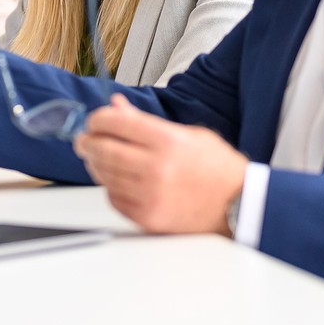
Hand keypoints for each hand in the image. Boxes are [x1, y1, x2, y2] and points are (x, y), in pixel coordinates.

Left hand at [74, 95, 248, 234]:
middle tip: (84, 140)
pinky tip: (115, 180)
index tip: (94, 120)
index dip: (98, 119)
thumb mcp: (188, 134)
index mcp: (168, 141)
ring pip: (104, 175)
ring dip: (94, 164)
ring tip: (97, 158)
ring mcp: (150, 195)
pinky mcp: (147, 217)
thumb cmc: (218, 169)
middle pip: (103, 149)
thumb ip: (146, 122)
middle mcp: (156, 168)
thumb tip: (116, 107)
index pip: (116, 122)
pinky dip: (109, 187)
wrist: (239, 205)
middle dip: (87, 141)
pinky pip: (113, 198)